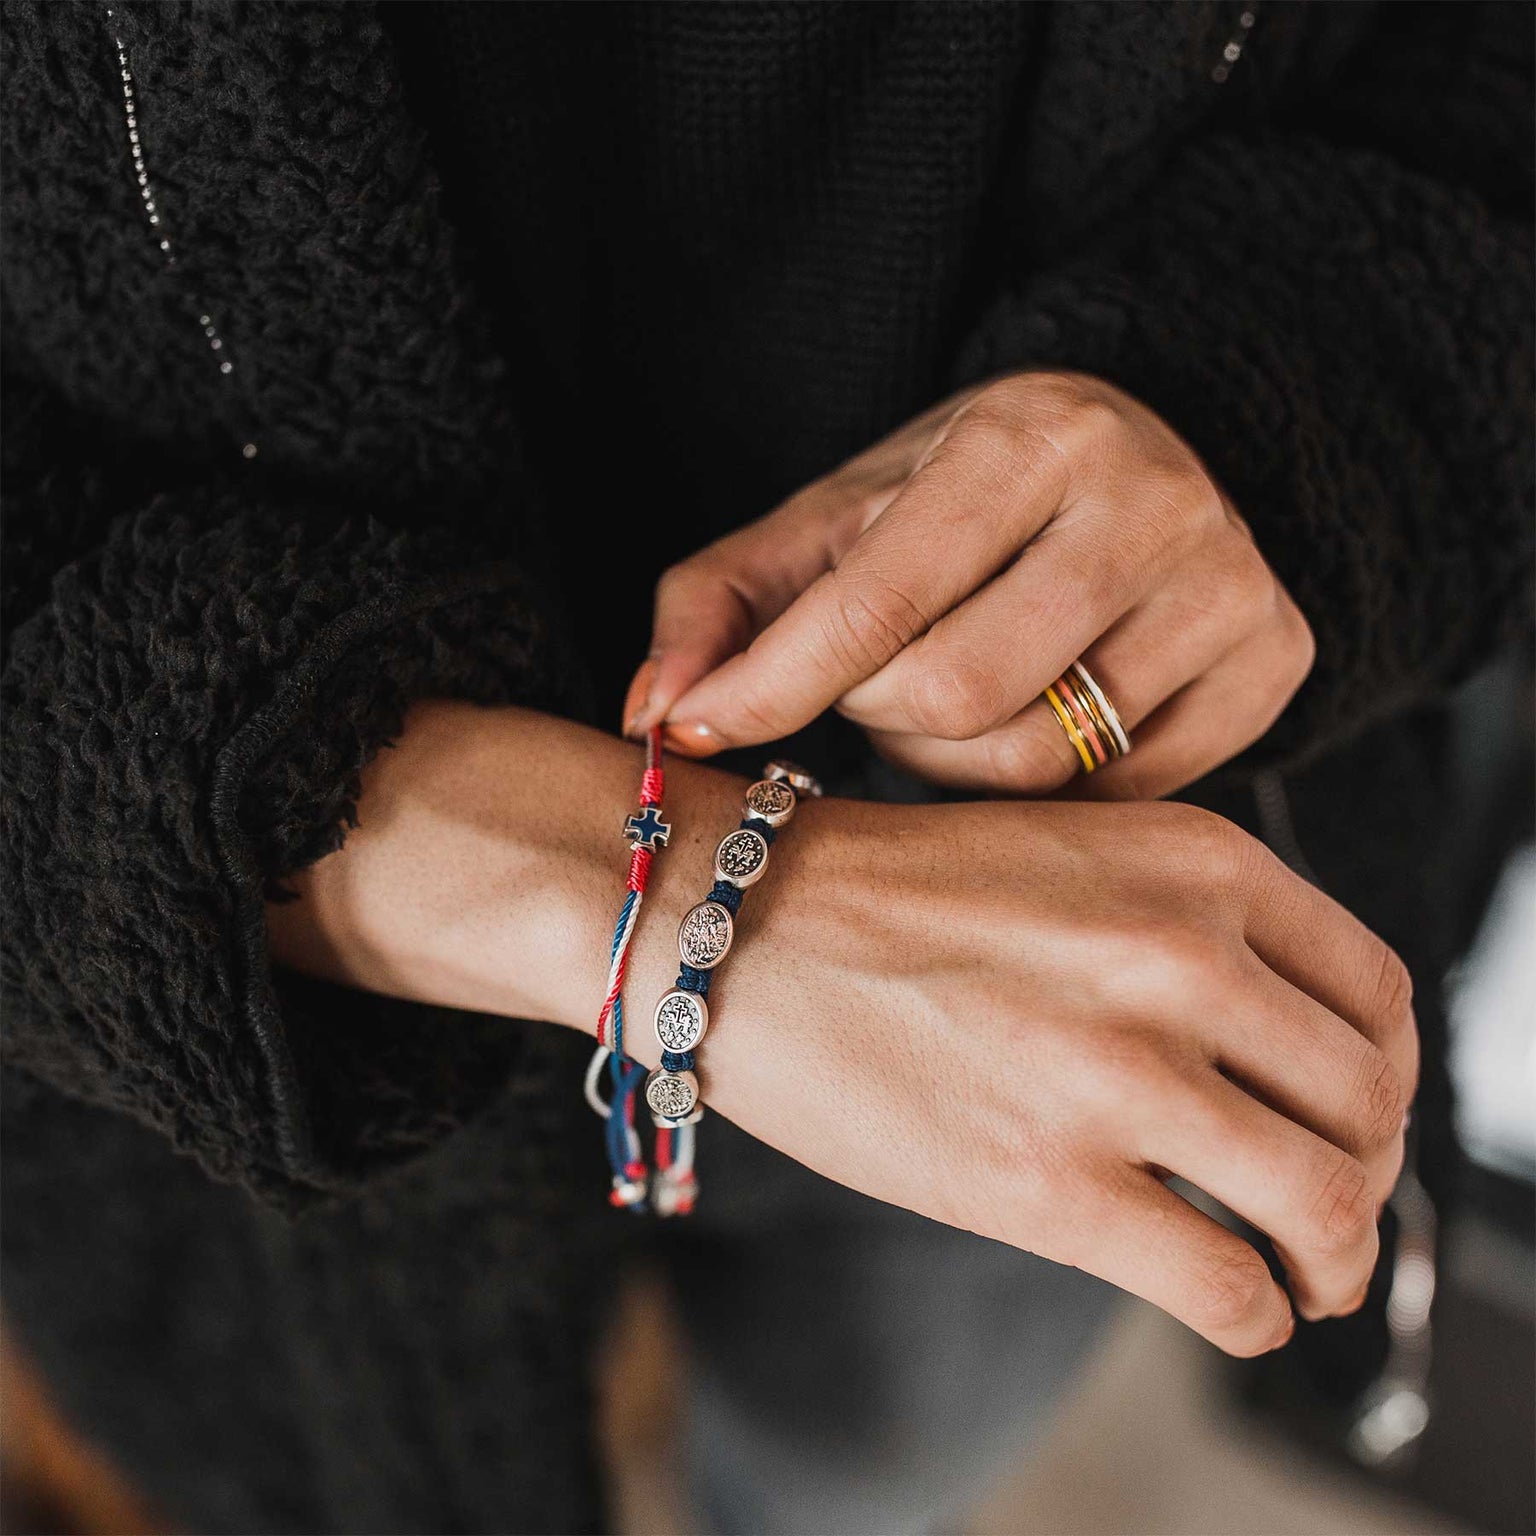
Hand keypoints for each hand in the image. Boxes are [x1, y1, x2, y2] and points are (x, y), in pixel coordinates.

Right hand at [271, 705, 1414, 1357]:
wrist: (730, 918)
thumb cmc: (882, 889)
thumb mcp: (1069, 857)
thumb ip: (1184, 927)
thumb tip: (1273, 1053)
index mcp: (1196, 862)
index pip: (1374, 992)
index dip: (1385, 1078)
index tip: (1353, 1119)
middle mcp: (1180, 956)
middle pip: (1366, 1105)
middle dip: (1366, 1175)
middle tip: (1329, 1210)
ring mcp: (1118, 1071)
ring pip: (1324, 1203)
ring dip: (1332, 1260)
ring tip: (1302, 1278)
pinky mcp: (1048, 1183)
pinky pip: (1226, 1283)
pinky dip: (1255, 1313)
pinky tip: (1232, 1304)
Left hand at [624, 372, 1314, 797]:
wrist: (1135, 466)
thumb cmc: (954, 505)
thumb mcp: (831, 521)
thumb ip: (720, 601)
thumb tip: (651, 716)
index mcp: (1026, 436)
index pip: (881, 599)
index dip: (775, 685)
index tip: (702, 728)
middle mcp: (1148, 499)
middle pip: (956, 699)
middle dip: (878, 717)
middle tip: (873, 685)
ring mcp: (1228, 585)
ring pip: (1040, 759)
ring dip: (952, 759)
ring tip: (948, 698)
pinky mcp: (1273, 661)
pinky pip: (1120, 793)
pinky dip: (1047, 784)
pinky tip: (1033, 720)